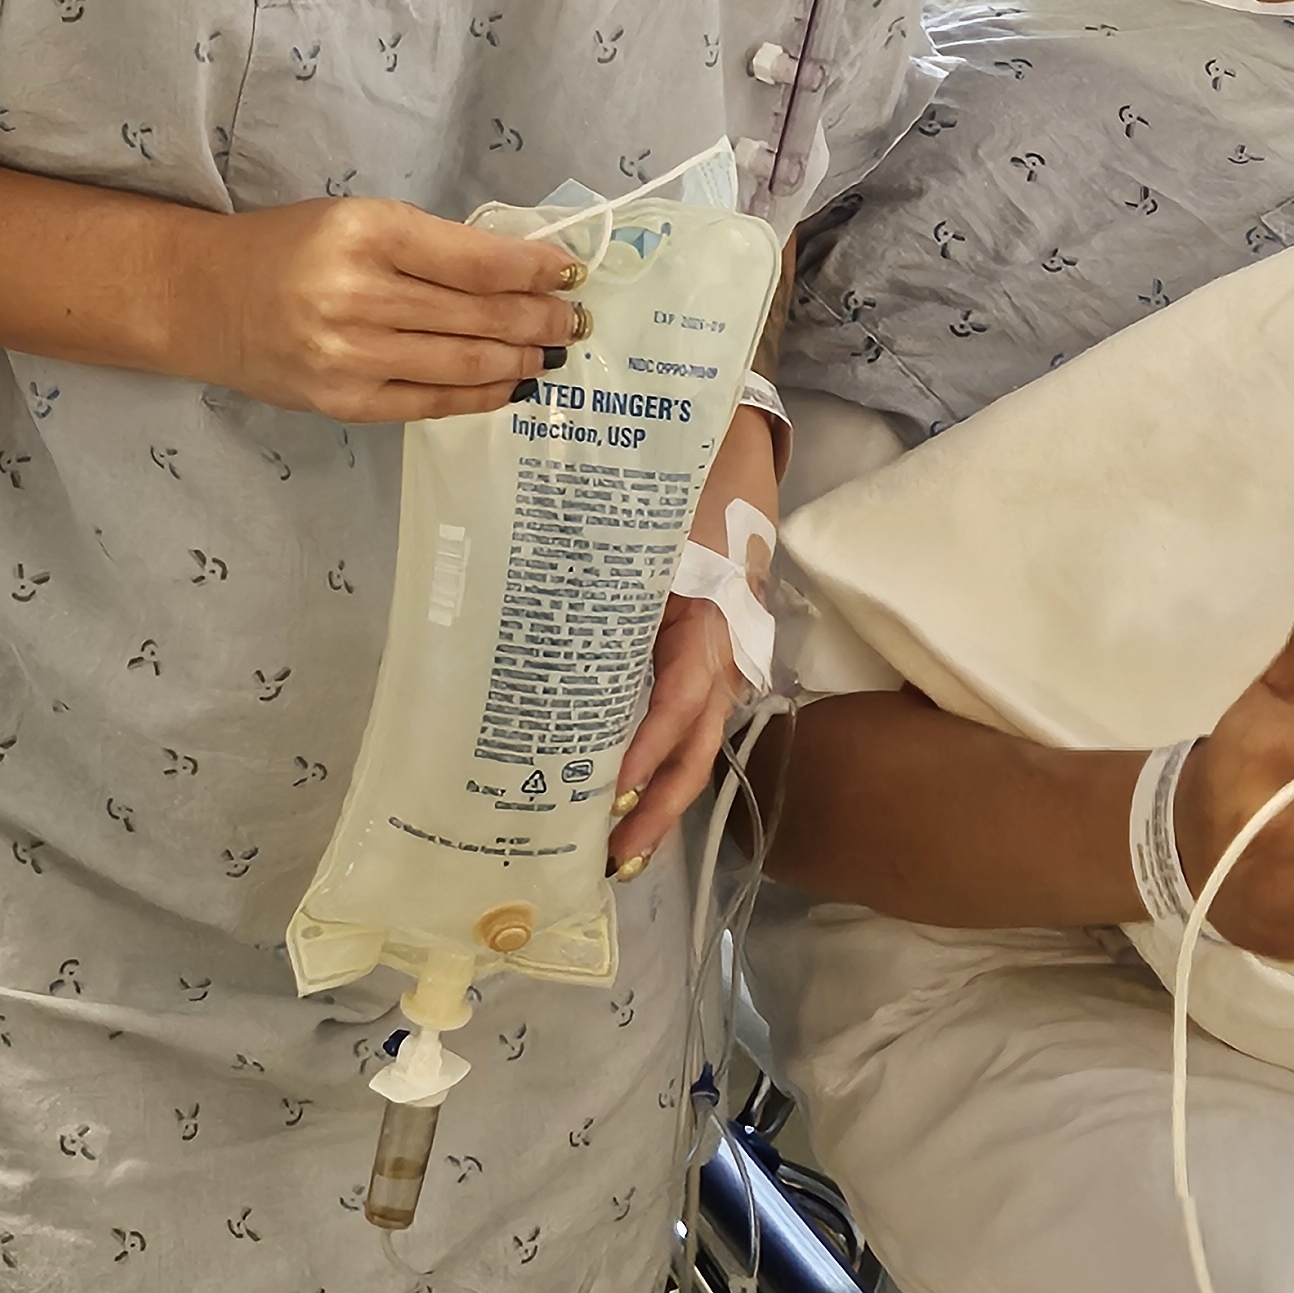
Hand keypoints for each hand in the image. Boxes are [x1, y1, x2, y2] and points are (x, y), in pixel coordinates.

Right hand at [168, 198, 583, 420]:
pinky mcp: (344, 402)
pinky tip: (511, 383)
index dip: (536, 271)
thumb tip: (523, 271)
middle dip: (540, 319)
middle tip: (573, 319)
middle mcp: (360, 295)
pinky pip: (432, 403)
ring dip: (521, 359)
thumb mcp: (359, 219)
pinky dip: (482, 396)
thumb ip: (434, 246)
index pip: (478, 261)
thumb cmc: (292, 247)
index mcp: (368, 232)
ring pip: (465, 364)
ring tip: (551, 350)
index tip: (570, 272)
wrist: (205, 299)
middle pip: (480, 316)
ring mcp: (351, 356)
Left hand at [608, 411, 782, 876]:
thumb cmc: (695, 470)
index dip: (649, 746)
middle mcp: (725, 645)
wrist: (739, 433)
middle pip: (698, 743)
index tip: (612, 790)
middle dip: (660, 806)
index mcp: (716, 614)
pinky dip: (659, 756)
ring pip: (695, 739)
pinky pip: (685, 713)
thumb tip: (554, 636)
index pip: (682, 698)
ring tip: (618, 849)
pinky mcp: (705, 649)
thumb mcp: (663, 518)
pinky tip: (624, 787)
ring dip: (661, 795)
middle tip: (615, 860)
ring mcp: (721, 652)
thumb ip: (621, 573)